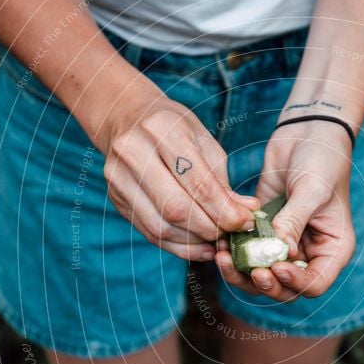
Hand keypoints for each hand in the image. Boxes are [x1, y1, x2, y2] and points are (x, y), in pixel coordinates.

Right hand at [101, 84, 259, 260]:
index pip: (197, 182)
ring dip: (194, 242)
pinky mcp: (115, 198)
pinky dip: (178, 246)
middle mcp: (133, 152)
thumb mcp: (203, 142)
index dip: (224, 210)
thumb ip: (222, 180)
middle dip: (209, 228)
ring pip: (161, 227)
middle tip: (230, 234)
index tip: (245, 222)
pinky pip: (149, 232)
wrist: (127, 117)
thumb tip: (247, 212)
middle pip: (176, 208)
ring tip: (216, 242)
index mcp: (162, 130)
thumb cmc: (173, 128)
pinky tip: (198, 246)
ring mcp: (118, 177)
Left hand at [216, 119, 356, 300]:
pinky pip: (247, 250)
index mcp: (332, 249)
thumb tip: (276, 251)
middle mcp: (309, 252)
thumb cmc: (322, 158)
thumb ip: (294, 222)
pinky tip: (219, 243)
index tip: (275, 267)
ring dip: (242, 272)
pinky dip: (233, 251)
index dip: (293, 284)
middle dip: (264, 283)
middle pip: (284, 287)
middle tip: (248, 270)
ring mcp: (285, 243)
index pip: (314, 284)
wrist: (308, 131)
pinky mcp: (264, 230)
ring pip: (262, 274)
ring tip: (223, 257)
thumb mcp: (312, 189)